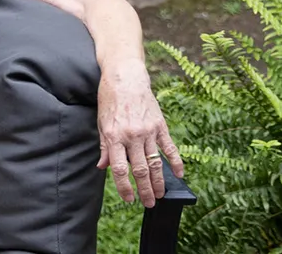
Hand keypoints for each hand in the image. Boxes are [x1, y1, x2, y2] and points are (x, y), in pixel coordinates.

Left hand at [96, 60, 184, 207]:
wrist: (125, 77)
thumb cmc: (110, 100)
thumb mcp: (101, 123)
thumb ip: (104, 147)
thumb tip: (103, 167)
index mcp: (114, 137)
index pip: (120, 169)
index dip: (125, 187)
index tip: (129, 199)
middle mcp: (132, 136)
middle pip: (140, 170)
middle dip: (145, 190)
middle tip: (148, 204)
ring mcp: (148, 131)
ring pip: (155, 162)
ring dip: (159, 181)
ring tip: (160, 195)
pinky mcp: (160, 125)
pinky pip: (170, 147)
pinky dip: (176, 162)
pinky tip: (179, 174)